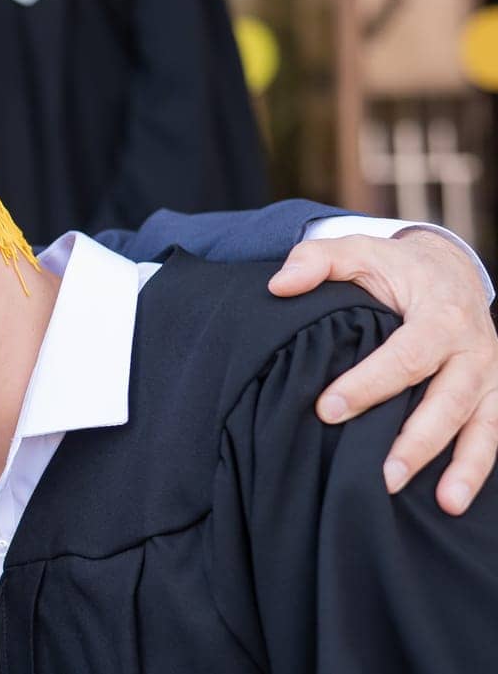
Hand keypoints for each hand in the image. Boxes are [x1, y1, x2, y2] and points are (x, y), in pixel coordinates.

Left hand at [270, 229, 497, 513]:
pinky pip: (495, 435)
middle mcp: (473, 348)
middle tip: (380, 475)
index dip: (369, 384)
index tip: (327, 409)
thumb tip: (279, 285)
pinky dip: (479, 468)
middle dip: (416, 440)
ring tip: (442, 503)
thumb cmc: (395, 268)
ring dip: (463, 466)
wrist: (450, 271)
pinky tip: (453, 501)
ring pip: (483, 425)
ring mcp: (491, 375)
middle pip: (448, 399)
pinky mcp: (496, 395)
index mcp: (440, 314)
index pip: (406, 355)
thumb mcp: (358, 252)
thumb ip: (318, 262)